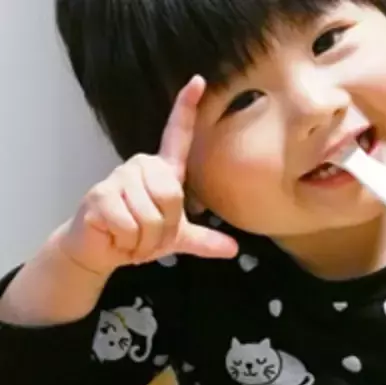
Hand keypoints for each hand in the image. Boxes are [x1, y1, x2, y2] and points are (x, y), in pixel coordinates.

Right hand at [56, 76, 237, 274]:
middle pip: (172, 196)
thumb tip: (233, 249)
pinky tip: (117, 239)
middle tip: (148, 236)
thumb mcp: (174, 238)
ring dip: (146, 241)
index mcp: (161, 171)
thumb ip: (203, 240)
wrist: (100, 251)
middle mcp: (141, 166)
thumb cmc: (137, 236)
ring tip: (132, 238)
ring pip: (152, 217)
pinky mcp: (101, 195)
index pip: (177, 136)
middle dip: (164, 230)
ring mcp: (119, 178)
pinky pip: (130, 226)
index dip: (186, 109)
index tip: (199, 81)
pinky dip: (128, 243)